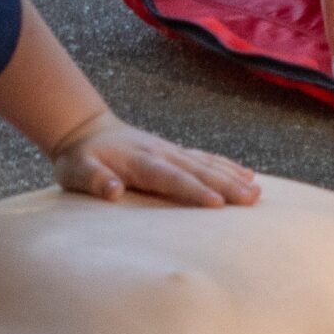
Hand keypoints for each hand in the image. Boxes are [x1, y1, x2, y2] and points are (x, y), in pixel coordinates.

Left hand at [49, 114, 259, 206]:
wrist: (84, 129)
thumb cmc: (79, 158)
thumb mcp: (76, 170)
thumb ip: (94, 179)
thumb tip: (111, 190)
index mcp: (139, 161)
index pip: (170, 177)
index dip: (193, 191)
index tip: (216, 204)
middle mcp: (161, 153)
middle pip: (198, 170)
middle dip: (226, 185)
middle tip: (251, 200)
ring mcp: (170, 150)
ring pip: (207, 164)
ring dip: (233, 177)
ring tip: (257, 192)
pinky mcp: (175, 152)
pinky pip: (205, 159)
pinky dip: (227, 166)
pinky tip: (247, 175)